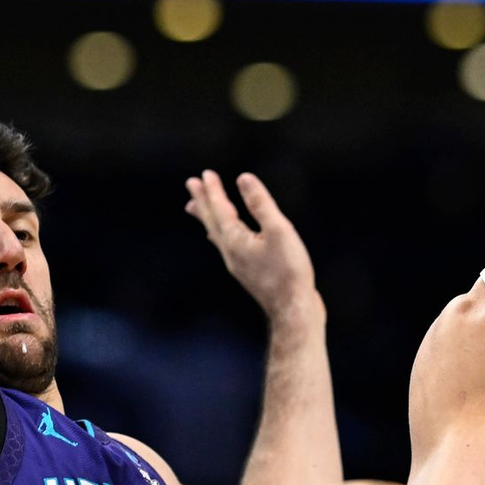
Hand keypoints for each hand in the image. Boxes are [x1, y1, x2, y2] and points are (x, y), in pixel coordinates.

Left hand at [185, 171, 318, 323]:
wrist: (293, 310)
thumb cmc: (288, 271)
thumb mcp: (278, 231)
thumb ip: (260, 204)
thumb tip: (243, 179)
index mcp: (235, 240)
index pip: (219, 209)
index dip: (213, 190)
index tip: (204, 175)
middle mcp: (230, 252)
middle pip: (211, 221)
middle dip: (203, 201)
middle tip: (190, 185)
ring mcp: (237, 264)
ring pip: (216, 235)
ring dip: (206, 218)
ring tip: (194, 208)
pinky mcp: (248, 272)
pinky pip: (226, 246)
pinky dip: (219, 234)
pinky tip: (225, 238)